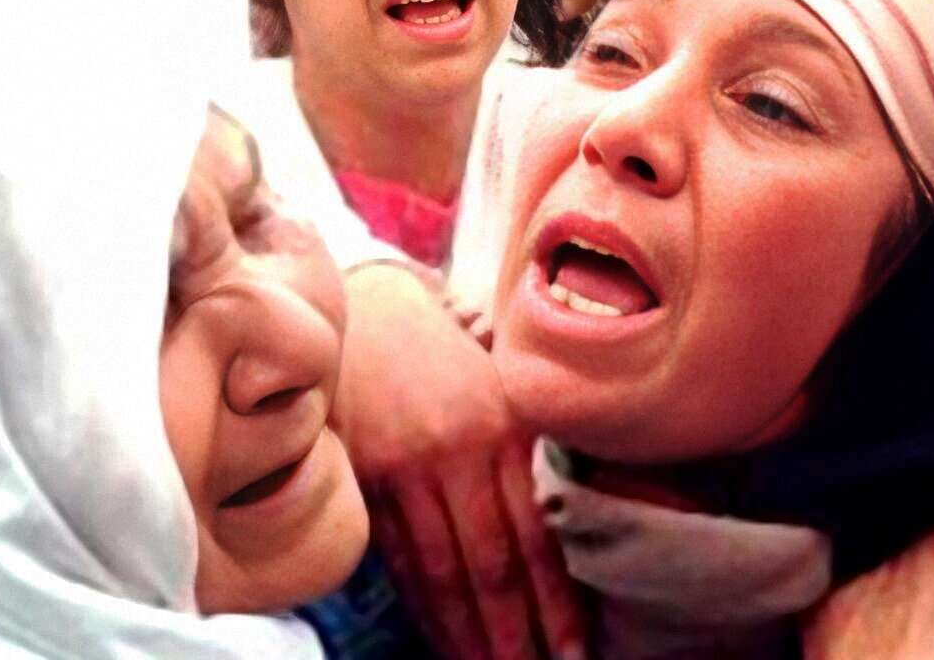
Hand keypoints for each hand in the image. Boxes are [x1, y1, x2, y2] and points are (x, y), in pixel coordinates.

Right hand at [335, 264, 585, 659]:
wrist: (360, 307)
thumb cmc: (448, 344)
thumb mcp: (504, 377)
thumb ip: (533, 439)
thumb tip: (570, 515)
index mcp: (501, 427)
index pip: (534, 538)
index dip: (554, 604)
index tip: (573, 653)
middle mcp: (453, 454)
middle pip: (488, 569)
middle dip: (513, 636)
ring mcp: (401, 471)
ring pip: (439, 573)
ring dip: (466, 634)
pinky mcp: (361, 481)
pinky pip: (397, 558)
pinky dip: (422, 604)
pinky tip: (442, 636)